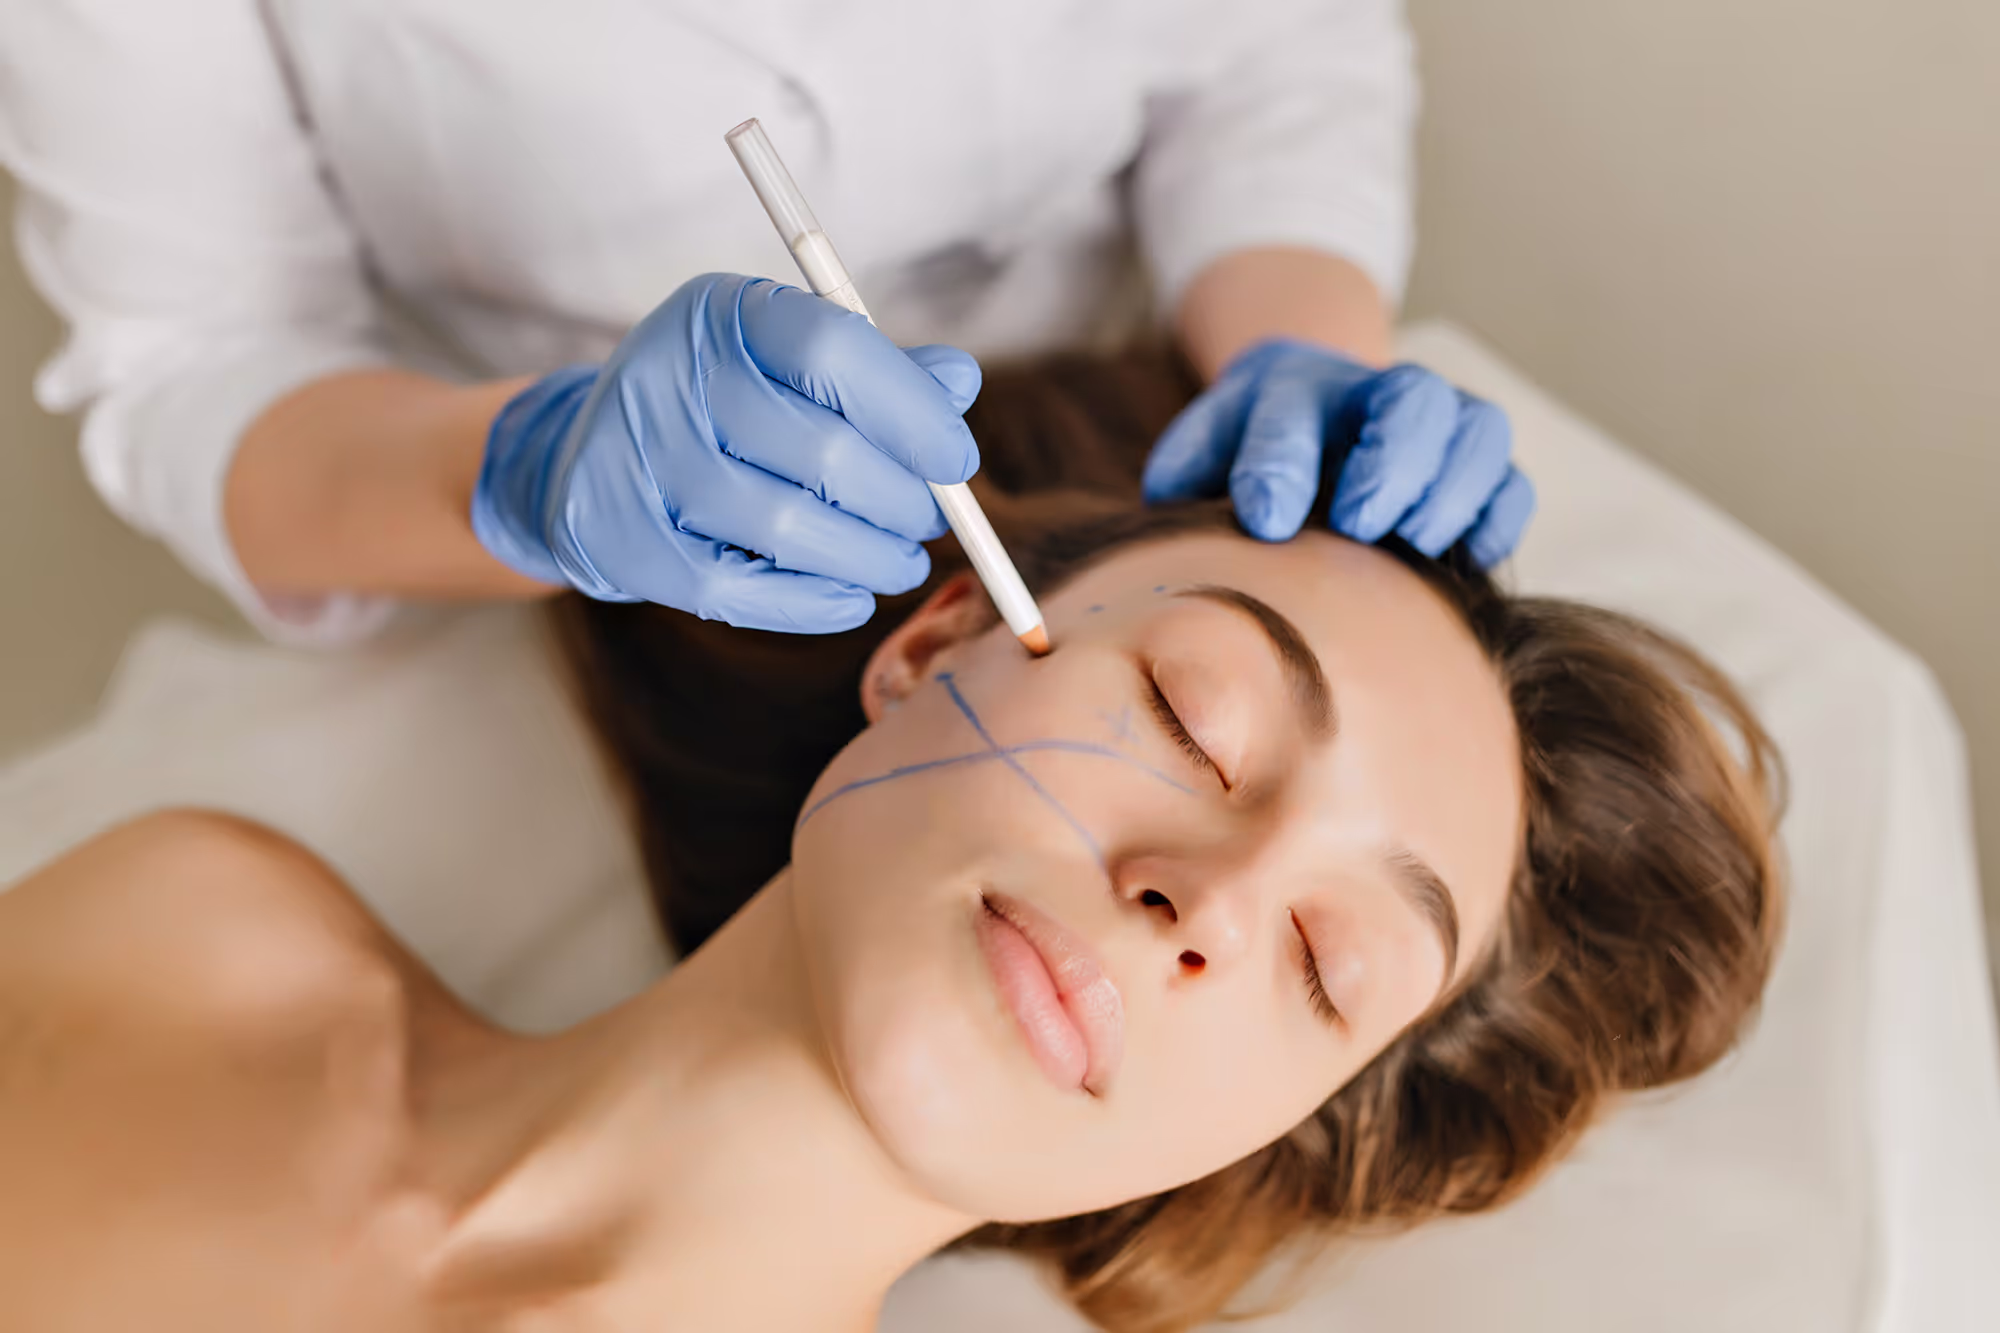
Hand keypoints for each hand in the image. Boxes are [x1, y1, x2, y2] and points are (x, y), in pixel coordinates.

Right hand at [472, 272, 981, 631]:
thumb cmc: (717, 410)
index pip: (835, 350)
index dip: (912, 412)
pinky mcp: (613, 534)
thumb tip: (958, 384)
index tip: (955, 462)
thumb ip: (876, 374)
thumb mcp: (787, 368)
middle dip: (901, 500)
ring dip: (867, 558)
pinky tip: (849, 598)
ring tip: (900, 565)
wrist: (580, 459)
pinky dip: (809, 603)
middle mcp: (668, 372)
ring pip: (785, 526)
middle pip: (822, 448)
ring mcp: (634, 456)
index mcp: (723, 312)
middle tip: (927, 522)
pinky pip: (733, 588)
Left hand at [1141, 339, 1534, 566]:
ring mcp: (1440, 423)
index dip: (1280, 463)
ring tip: (1415, 542)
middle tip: (1357, 523)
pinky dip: (1498, 519)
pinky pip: (1513, 483)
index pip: (1289, 412)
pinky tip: (1467, 556)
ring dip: (1453, 489)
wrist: (1316, 408)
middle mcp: (1377, 393)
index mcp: (1294, 388)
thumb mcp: (1204, 449)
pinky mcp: (1479, 466)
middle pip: (1412, 397)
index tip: (1264, 519)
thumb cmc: (1251, 447)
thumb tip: (1172, 525)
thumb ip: (1184, 476)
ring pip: (1479, 430)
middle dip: (1390, 462)